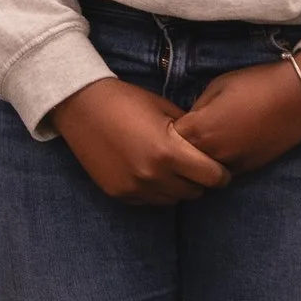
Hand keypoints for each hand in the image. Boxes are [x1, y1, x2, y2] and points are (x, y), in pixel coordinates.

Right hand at [49, 78, 231, 205]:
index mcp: (169, 152)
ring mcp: (134, 187)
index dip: (220, 172)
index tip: (217, 166)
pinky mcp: (119, 194)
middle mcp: (153, 175)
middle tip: (191, 165)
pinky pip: (149, 200)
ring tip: (167, 167)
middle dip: (198, 180)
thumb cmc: (126, 100)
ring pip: (173, 200)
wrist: (80, 105)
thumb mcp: (164, 108)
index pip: (213, 178)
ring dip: (176, 187)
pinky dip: (153, 190)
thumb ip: (190, 133)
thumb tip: (211, 147)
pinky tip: (146, 170)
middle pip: (195, 192)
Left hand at [173, 55, 300, 174]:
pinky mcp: (250, 169)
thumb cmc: (254, 85)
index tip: (164, 122)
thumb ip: (197, 109)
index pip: (168, 140)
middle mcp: (215, 153)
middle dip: (176, 149)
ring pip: (203, 171)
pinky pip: (223, 171)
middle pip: (182, 160)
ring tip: (196, 143)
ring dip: (195, 160)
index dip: (164, 130)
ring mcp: (234, 164)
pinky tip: (217, 148)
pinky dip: (215, 164)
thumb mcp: (216, 87)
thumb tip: (187, 122)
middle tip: (176, 135)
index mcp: (202, 129)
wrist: (298, 97)